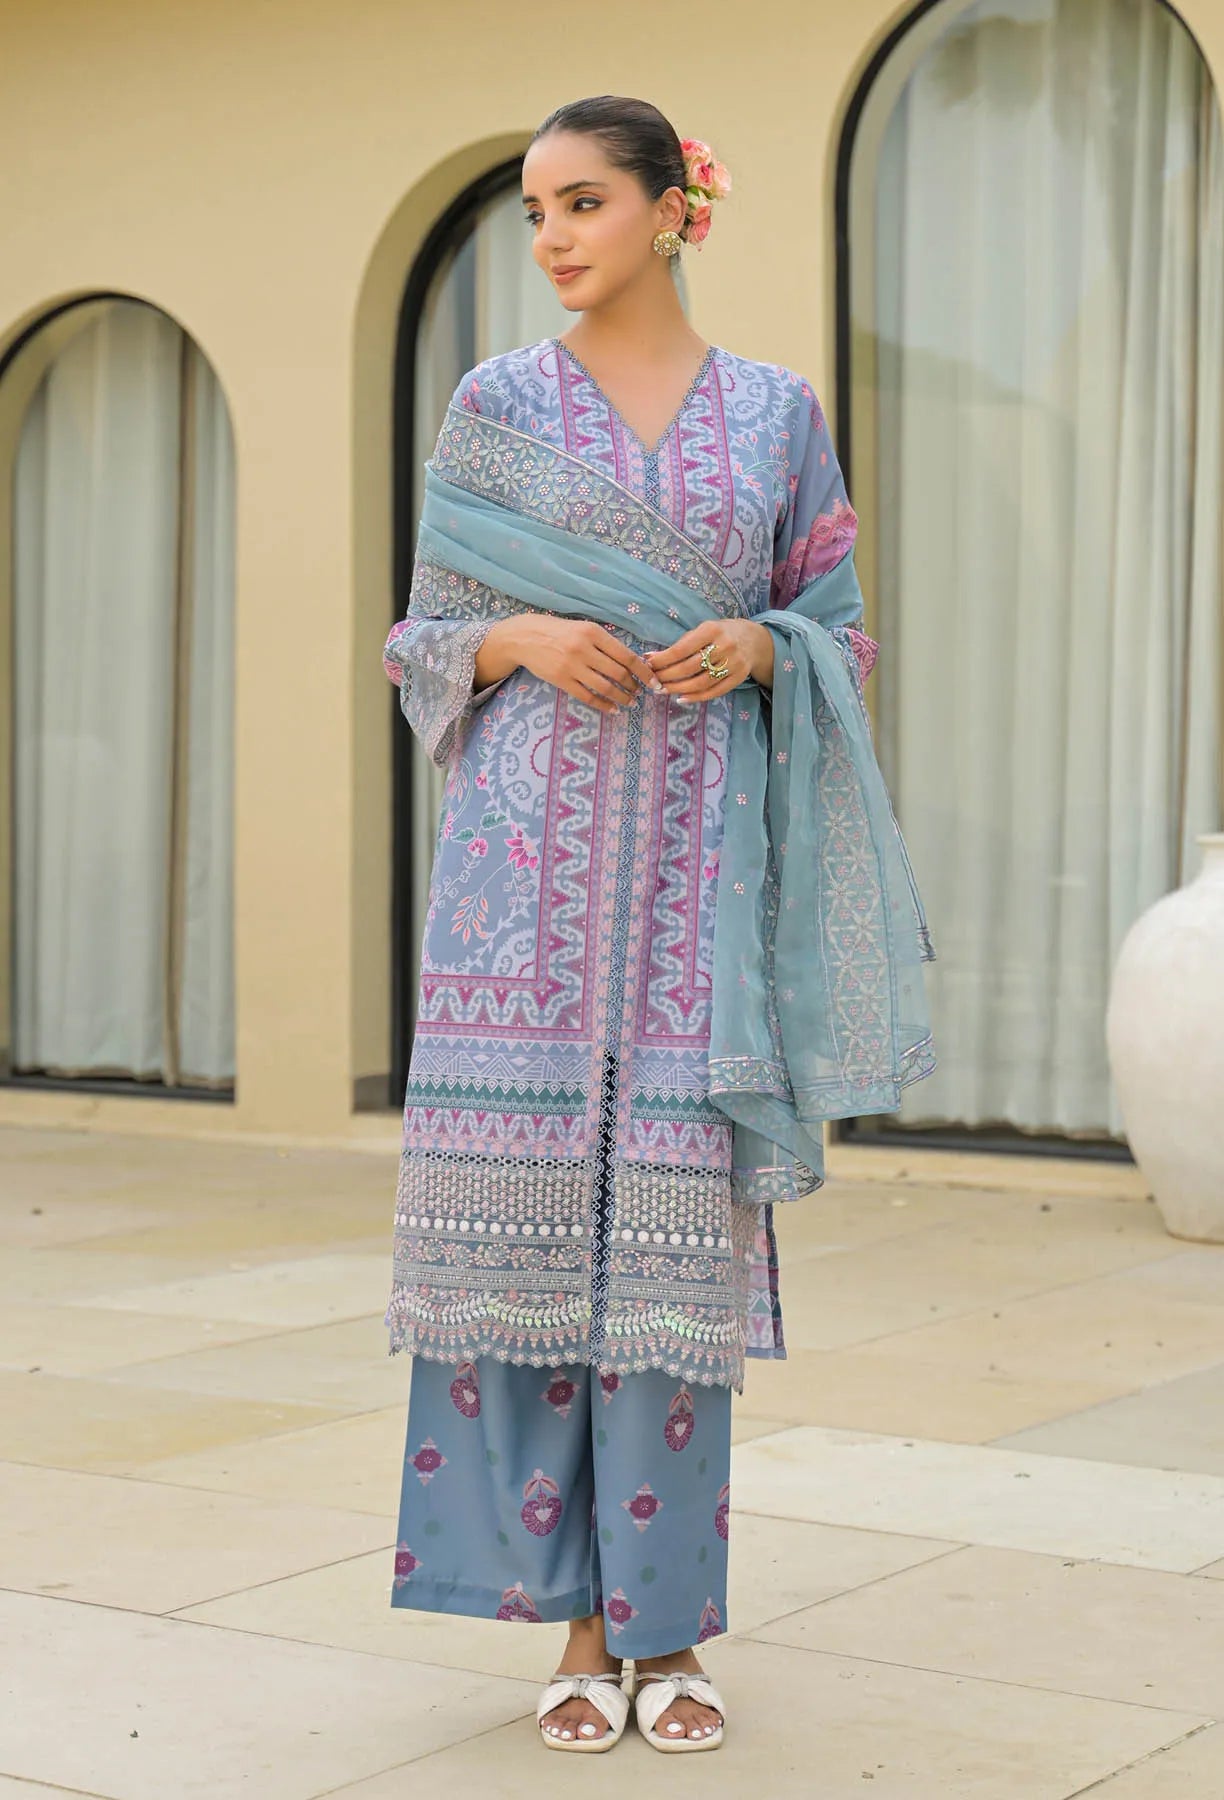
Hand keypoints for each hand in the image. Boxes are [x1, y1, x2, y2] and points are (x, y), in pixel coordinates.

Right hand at [515, 616, 665, 714]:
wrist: (524, 637)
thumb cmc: (558, 631)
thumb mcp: (583, 627)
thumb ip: (604, 642)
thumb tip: (632, 661)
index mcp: (593, 632)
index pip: (626, 656)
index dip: (644, 672)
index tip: (653, 681)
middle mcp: (584, 649)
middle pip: (618, 673)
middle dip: (634, 686)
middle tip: (640, 693)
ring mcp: (571, 666)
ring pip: (605, 687)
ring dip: (622, 698)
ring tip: (630, 702)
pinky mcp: (561, 680)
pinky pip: (587, 696)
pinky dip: (603, 704)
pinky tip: (612, 709)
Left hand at [644, 619, 772, 701]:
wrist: (754, 640)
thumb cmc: (721, 634)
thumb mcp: (703, 630)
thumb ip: (681, 644)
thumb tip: (651, 657)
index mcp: (712, 630)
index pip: (682, 649)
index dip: (663, 659)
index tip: (648, 664)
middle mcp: (724, 646)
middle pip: (689, 667)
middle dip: (667, 676)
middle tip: (653, 681)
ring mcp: (733, 663)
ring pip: (700, 682)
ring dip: (678, 689)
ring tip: (663, 690)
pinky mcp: (738, 677)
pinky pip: (714, 692)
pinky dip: (696, 698)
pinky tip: (681, 698)